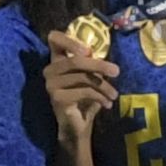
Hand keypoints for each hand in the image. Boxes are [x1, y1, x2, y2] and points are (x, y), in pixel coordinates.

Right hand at [43, 30, 118, 146]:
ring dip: (103, 85)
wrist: (77, 126)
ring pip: (82, 77)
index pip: (54, 39)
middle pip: (75, 60)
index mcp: (57, 60)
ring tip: (114, 94)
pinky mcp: (57, 97)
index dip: (69, 40)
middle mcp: (50, 70)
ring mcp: (51, 84)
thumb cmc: (85, 99)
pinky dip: (99, 97)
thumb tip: (103, 56)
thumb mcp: (90, 78)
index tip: (88, 50)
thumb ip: (92, 64)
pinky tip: (107, 104)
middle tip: (116, 71)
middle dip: (99, 65)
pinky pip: (83, 91)